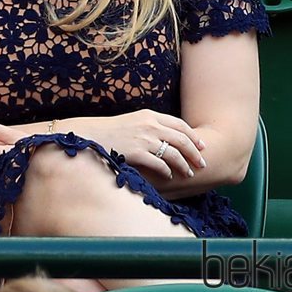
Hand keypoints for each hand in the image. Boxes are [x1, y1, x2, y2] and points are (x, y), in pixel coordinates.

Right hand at [54, 110, 206, 179]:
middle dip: (195, 153)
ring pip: (174, 153)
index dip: (194, 136)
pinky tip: (169, 175)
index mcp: (150, 115)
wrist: (89, 135)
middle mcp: (149, 125)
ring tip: (188, 173)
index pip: (180, 124)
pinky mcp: (137, 153)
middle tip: (202, 163)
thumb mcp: (133, 121)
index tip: (202, 146)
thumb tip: (168, 137)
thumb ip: (150, 125)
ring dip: (184, 165)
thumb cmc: (110, 131)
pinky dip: (167, 171)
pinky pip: (159, 164)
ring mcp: (143, 139)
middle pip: (182, 139)